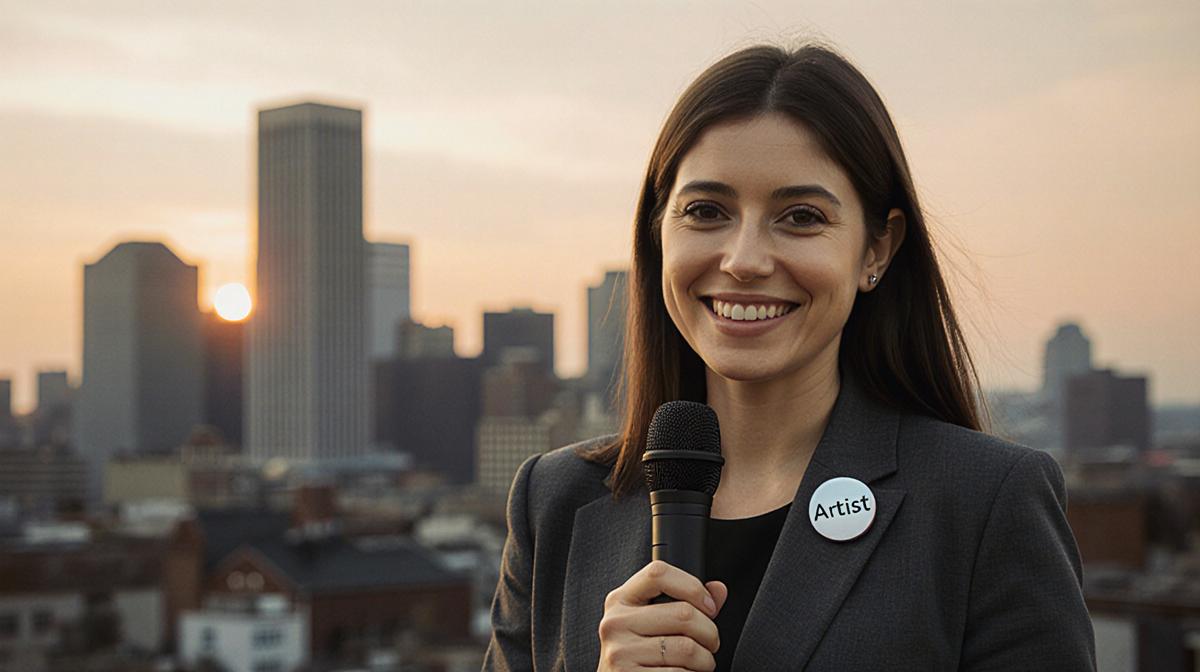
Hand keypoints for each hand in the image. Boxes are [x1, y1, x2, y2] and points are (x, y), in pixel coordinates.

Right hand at [598, 560, 728, 670]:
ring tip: (700, 663)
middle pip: (683, 614)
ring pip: (687, 648)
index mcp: (620, 600)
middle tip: (710, 643)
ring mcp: (620, 652)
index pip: (658, 574)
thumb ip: (686, 603)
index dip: (693, 587)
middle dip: (709, 632)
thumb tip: (718, 590)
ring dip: (705, 660)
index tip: (709, 606)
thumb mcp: (653, 623)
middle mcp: (615, 623)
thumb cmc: (640, 656)